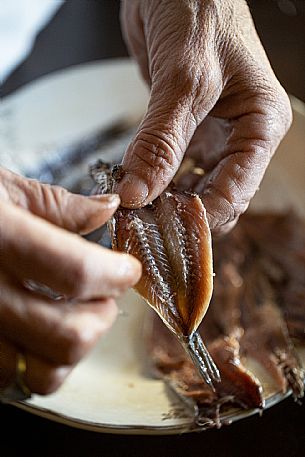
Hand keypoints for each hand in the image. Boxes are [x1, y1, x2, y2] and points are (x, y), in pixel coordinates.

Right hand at [0, 168, 140, 395]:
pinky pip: (12, 382)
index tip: (127, 270)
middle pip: (67, 336)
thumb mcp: (2, 188)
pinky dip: (37, 362)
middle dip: (102, 318)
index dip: (115, 275)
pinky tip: (36, 330)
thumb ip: (58, 204)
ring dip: (73, 348)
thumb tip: (107, 209)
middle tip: (104, 296)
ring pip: (42, 373)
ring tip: (72, 316)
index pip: (74, 272)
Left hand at [117, 0, 291, 234]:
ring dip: (165, 203)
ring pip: (192, 187)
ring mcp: (210, 134)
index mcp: (261, 125)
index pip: (235, 193)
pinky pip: (172, 168)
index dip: (201, 219)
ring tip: (136, 216)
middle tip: (145, 229)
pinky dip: (155, 183)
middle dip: (182, 216)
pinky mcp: (184, 129)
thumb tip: (140, 193)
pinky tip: (136, 192)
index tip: (165, 235)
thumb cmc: (198, 9)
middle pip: (215, 196)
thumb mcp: (184, 81)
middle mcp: (240, 135)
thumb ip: (161, 141)